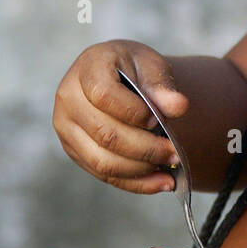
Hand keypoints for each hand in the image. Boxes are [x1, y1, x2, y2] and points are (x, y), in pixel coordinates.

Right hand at [52, 40, 188, 192]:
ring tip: (170, 167)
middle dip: (145, 148)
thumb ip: (162, 85)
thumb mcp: (150, 65)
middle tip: (174, 152)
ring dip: (140, 169)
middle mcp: (68, 99)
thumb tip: (179, 106)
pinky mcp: (75, 151)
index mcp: (87, 69)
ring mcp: (67, 129)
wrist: (117, 77)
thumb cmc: (134, 68)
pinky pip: (104, 175)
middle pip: (105, 134)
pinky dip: (135, 183)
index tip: (159, 119)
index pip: (104, 95)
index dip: (134, 112)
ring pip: (102, 161)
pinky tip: (161, 182)